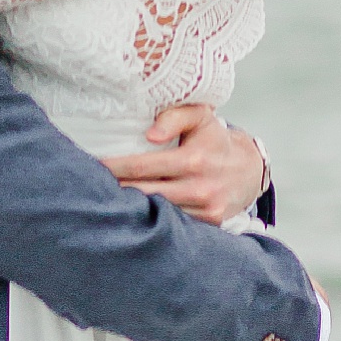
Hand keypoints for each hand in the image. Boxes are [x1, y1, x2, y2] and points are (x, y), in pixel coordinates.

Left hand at [103, 103, 265, 224]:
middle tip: (89, 186)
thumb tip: (150, 135)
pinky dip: (153, 218)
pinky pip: (173, 223)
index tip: (91, 166)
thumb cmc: (215, 139)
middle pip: (143, 194)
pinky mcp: (209, 224)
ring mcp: (204, 209)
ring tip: (106, 201)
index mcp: (193, 159)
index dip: (113, 168)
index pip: (141, 167)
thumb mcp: (200, 116)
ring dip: (131, 208)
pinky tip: (134, 214)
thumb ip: (174, 116)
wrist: (250, 169)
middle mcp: (199, 187)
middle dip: (115, 191)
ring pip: (157, 213)